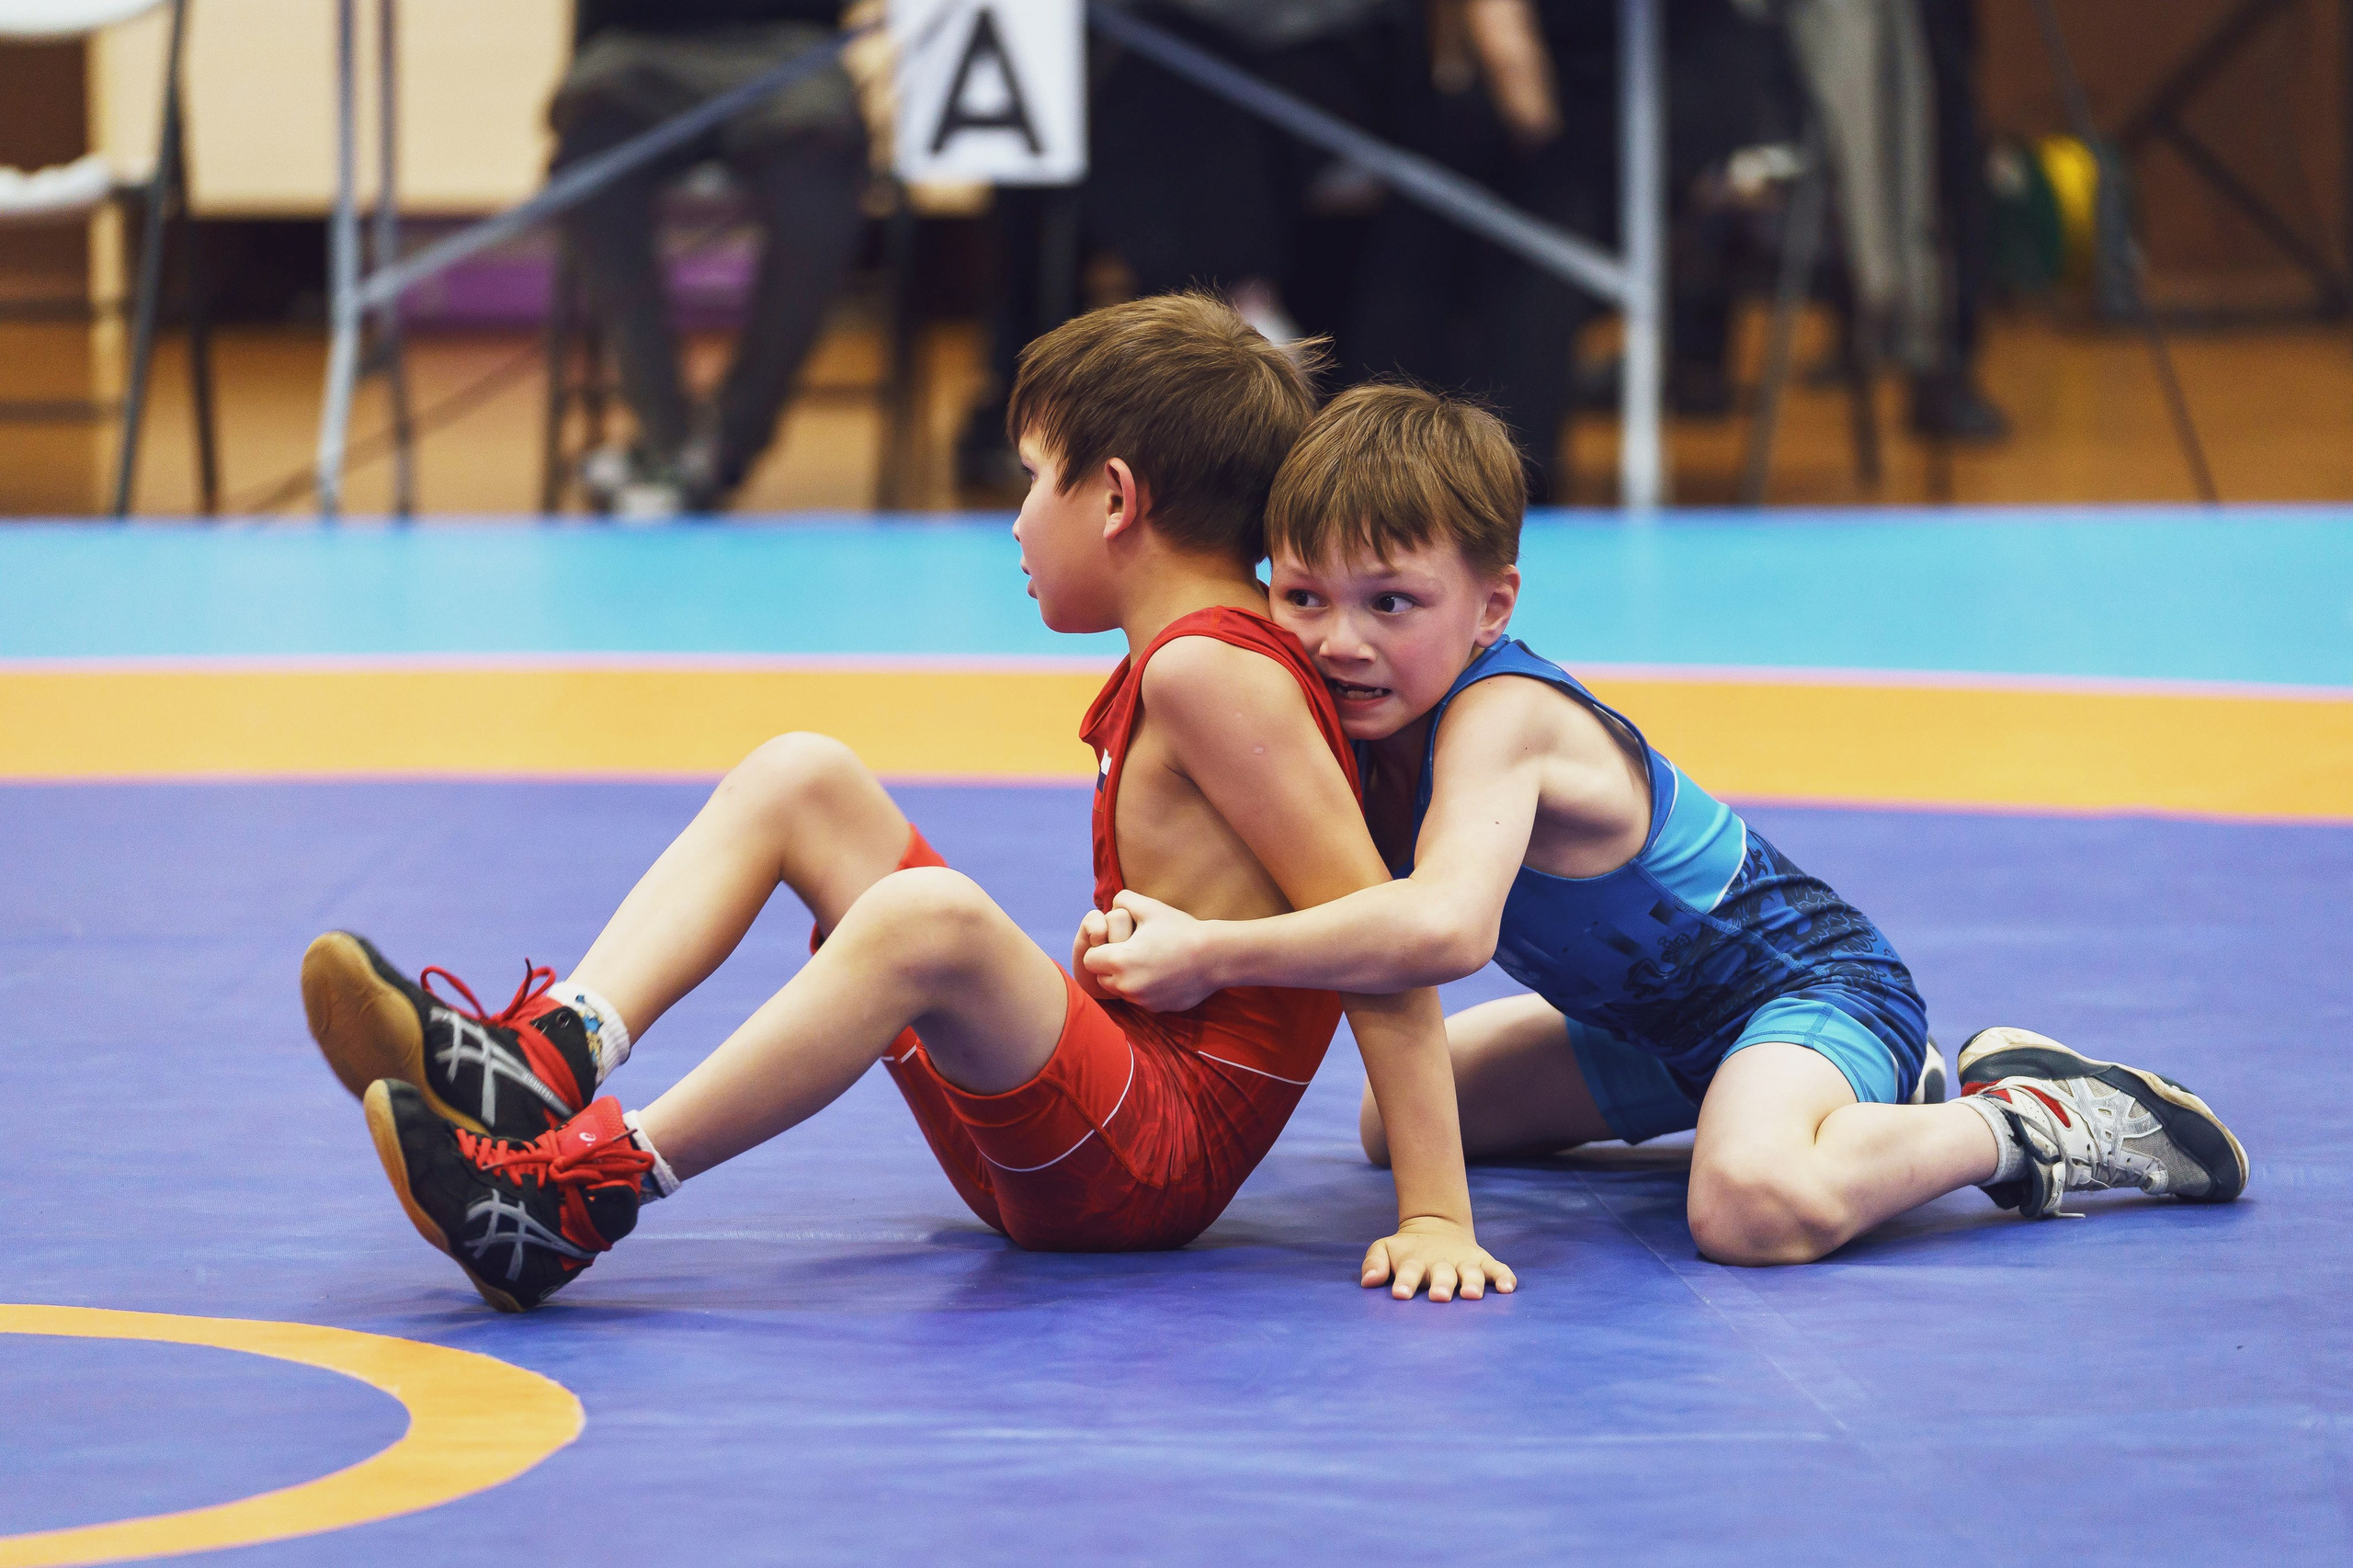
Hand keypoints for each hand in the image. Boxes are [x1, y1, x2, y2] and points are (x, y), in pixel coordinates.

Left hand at [1079, 890, 1219, 1012]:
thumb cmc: (1181, 929)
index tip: (1117, 942)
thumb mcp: (1150, 906)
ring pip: (1120, 991)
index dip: (1100, 949)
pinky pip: (1140, 1000)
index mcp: (1119, 960)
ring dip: (1126, 979)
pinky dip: (1145, 990)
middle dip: (1110, 967)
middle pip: (1101, 978)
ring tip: (1148, 962)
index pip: (1089, 960)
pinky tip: (1163, 974)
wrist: (1215, 957)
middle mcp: (1126, 985)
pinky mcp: (1156, 1008)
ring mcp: (1142, 1000)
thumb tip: (1111, 904)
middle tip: (1131, 952)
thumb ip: (1123, 899)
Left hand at [1361, 1216, 1515, 1301]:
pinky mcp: (1483, 1262)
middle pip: (1442, 1274)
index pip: (1408, 1271)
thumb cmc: (1406, 1251)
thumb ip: (1375, 1262)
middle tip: (1439, 1297)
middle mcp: (1441, 1263)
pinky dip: (1504, 1277)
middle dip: (1441, 1285)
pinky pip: (1498, 1269)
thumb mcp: (1385, 1248)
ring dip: (1472, 1283)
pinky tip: (1508, 1288)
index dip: (1405, 1282)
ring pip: (1470, 1272)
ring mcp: (1463, 1263)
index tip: (1400, 1294)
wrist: (1436, 1228)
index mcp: (1415, 1262)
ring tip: (1472, 1294)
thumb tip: (1368, 1281)